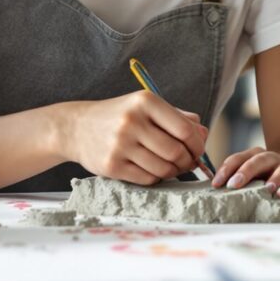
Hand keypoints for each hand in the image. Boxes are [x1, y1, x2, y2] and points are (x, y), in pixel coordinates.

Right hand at [60, 92, 207, 184]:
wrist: (76, 127)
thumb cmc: (119, 116)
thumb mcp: (146, 106)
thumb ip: (177, 117)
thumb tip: (203, 134)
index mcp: (145, 101)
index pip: (185, 130)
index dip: (197, 144)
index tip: (197, 149)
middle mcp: (132, 121)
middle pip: (176, 152)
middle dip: (187, 161)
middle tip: (186, 162)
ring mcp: (120, 145)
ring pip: (163, 169)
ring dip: (173, 172)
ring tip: (170, 166)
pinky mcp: (111, 166)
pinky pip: (147, 179)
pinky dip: (156, 178)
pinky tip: (152, 169)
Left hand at [211, 148, 279, 214]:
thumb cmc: (271, 175)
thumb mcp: (255, 172)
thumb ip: (237, 177)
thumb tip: (212, 189)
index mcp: (262, 157)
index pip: (242, 157)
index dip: (228, 169)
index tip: (217, 184)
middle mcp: (278, 161)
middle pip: (263, 160)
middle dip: (248, 171)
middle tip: (236, 184)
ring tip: (276, 193)